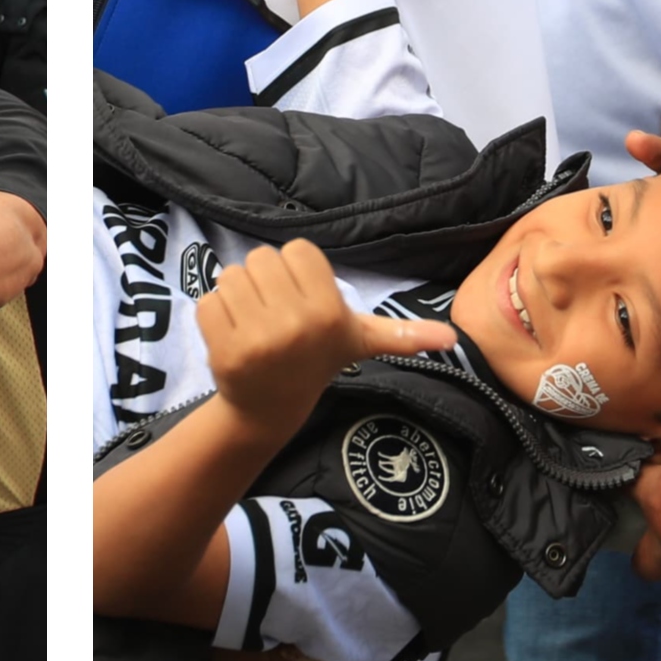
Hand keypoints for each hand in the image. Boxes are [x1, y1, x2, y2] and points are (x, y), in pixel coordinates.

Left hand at [194, 237, 451, 432]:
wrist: (270, 409)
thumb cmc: (317, 361)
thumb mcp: (360, 342)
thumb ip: (403, 335)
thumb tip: (453, 339)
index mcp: (328, 312)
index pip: (297, 251)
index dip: (297, 272)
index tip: (303, 300)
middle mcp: (295, 323)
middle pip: (262, 258)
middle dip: (266, 281)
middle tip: (276, 313)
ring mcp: (256, 337)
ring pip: (232, 275)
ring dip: (238, 295)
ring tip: (255, 323)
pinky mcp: (222, 346)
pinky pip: (208, 300)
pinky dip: (215, 314)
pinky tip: (233, 336)